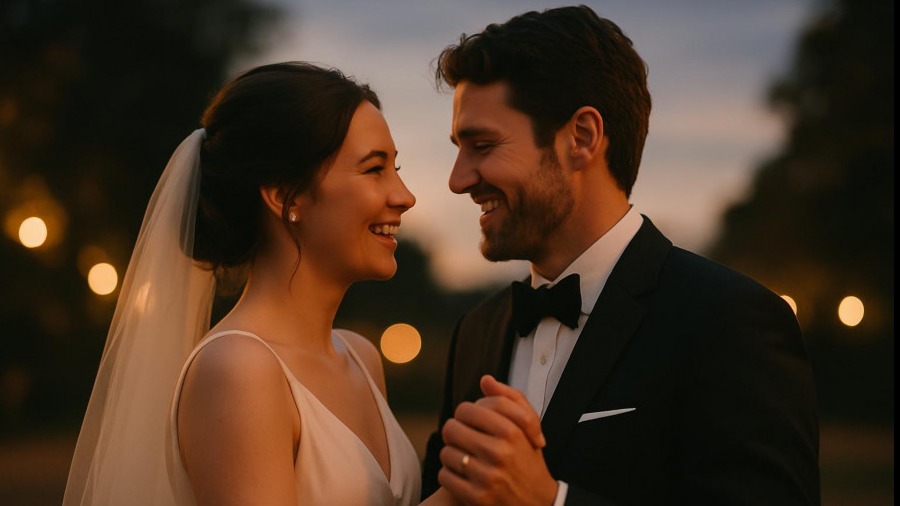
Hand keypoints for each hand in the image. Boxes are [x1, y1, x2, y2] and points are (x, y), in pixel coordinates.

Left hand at [438, 375, 557, 505]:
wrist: (538, 503)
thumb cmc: (529, 461)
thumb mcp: (528, 427)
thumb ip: (510, 399)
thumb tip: (486, 380)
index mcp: (511, 431)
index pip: (468, 408)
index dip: (465, 413)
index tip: (470, 421)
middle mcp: (499, 453)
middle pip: (451, 428)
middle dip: (455, 432)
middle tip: (463, 438)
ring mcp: (487, 477)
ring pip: (446, 452)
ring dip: (452, 454)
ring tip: (465, 457)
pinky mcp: (477, 497)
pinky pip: (445, 476)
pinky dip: (450, 475)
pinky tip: (463, 475)